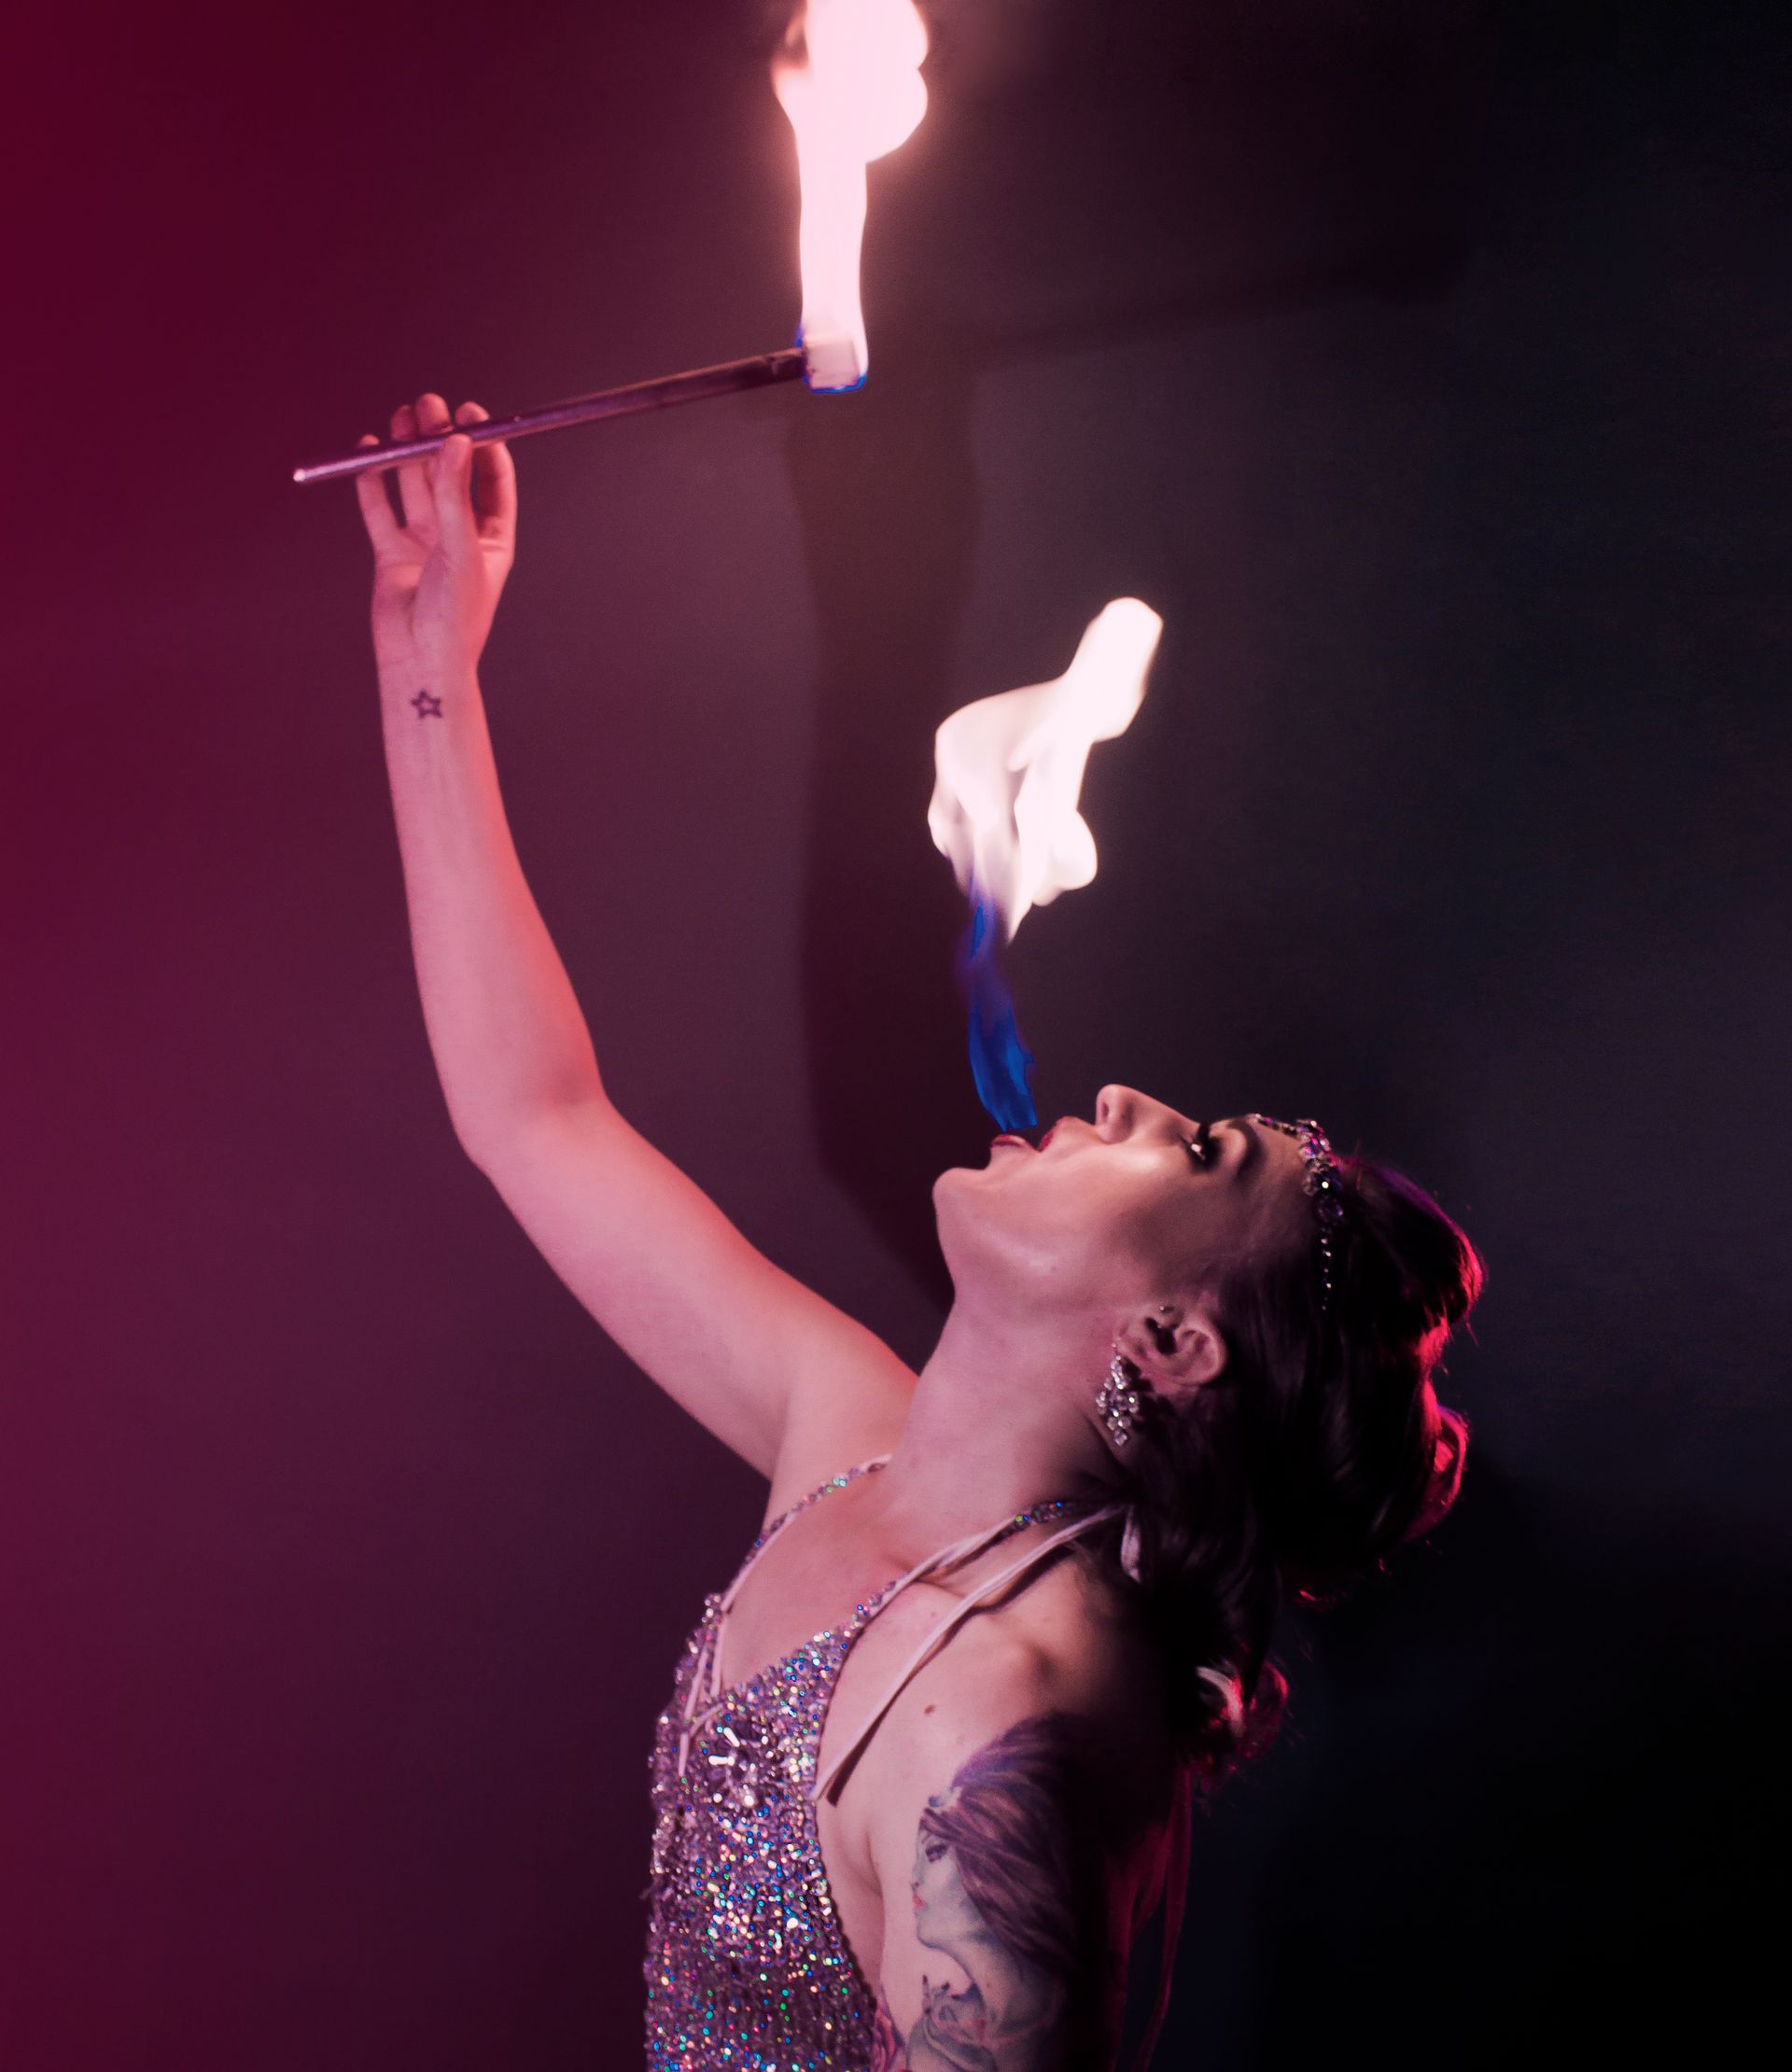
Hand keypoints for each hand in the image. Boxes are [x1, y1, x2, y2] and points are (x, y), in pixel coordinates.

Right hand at [353, 392, 516, 678]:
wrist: (419, 662)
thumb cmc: (455, 619)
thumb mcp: (462, 550)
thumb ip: (455, 496)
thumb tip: (456, 443)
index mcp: (492, 538)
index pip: (492, 479)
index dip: (483, 444)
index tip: (472, 414)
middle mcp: (459, 535)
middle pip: (450, 474)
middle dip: (439, 438)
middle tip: (430, 407)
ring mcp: (424, 541)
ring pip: (414, 484)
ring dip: (408, 451)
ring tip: (404, 418)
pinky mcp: (391, 550)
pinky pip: (380, 506)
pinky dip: (373, 478)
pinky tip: (371, 450)